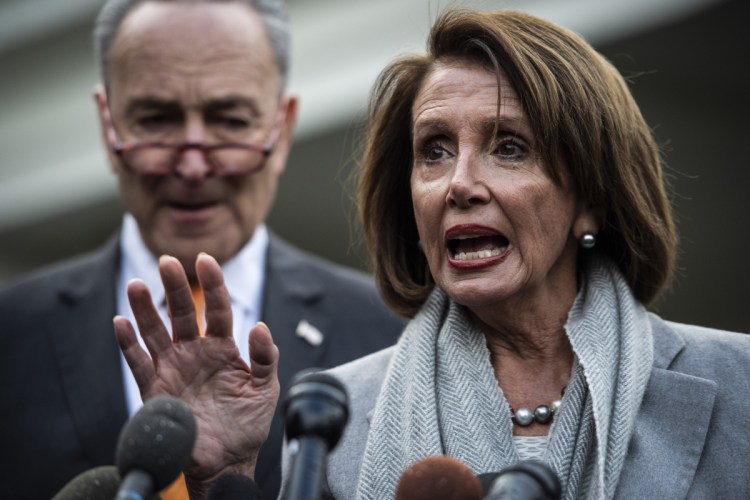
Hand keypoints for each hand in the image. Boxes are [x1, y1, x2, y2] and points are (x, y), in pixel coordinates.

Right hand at [114, 253, 279, 496]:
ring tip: (137, 284)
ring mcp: (173, 366)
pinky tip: (121, 322)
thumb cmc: (248, 421)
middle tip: (167, 262)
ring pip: (155, 331)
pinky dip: (128, 343)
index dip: (213, 284)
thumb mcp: (265, 387)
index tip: (206, 260)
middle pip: (183, 313)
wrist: (227, 459)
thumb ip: (266, 357)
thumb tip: (261, 327)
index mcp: (223, 346)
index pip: (218, 308)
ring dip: (144, 308)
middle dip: (175, 287)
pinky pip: (138, 361)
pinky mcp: (155, 387)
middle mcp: (195, 350)